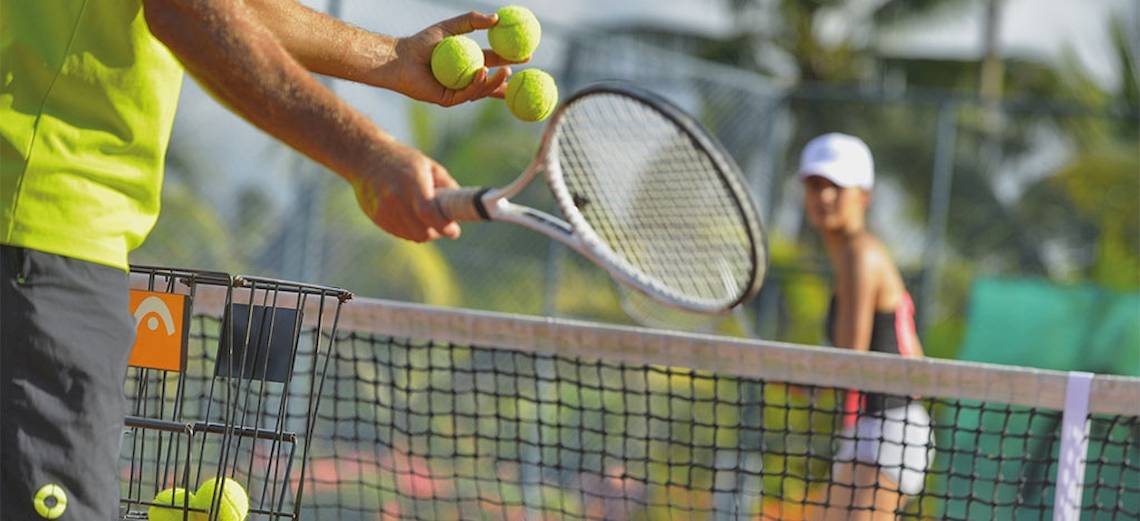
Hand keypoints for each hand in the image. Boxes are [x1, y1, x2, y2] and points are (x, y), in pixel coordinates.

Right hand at [351, 141, 460, 241]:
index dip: (444, 227)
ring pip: (411, 235)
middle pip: (422, 231)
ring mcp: (384, 209)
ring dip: (424, 233)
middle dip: (437, 232)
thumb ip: (447, 185)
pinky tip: (412, 218)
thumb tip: (463, 205)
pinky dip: (410, 230)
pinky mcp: (376, 217)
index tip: (454, 231)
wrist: (366, 157)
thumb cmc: (403, 160)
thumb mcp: (428, 165)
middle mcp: (396, 196)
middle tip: (444, 226)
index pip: (429, 213)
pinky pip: (400, 233)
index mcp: (412, 181)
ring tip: (428, 221)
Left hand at [389, 11, 525, 106]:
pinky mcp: (448, 100)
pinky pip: (467, 93)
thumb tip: (497, 18)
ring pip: (482, 90)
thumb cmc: (422, 42)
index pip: (494, 63)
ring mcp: (457, 91)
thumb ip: (472, 21)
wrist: (400, 58)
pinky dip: (477, 84)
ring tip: (506, 71)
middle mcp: (464, 79)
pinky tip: (483, 73)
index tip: (526, 55)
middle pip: (492, 80)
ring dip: (495, 82)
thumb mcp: (451, 27)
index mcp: (467, 63)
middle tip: (522, 70)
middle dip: (508, 78)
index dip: (510, 60)